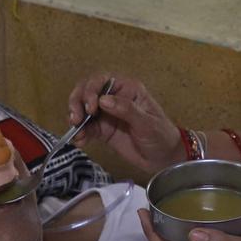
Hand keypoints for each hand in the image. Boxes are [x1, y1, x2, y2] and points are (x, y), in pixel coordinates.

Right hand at [67, 74, 183, 174]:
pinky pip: (86, 128)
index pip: (102, 80)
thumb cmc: (161, 136)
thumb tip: (103, 100)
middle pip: (87, 91)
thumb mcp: (147, 123)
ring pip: (83, 109)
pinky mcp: (103, 130)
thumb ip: (127, 110)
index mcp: (127, 89)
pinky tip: (80, 141)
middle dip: (78, 102)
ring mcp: (107, 114)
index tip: (91, 108)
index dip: (91, 91)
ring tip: (77, 132)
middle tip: (76, 119)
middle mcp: (114, 98)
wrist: (164, 159)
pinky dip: (80, 133)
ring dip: (75, 117)